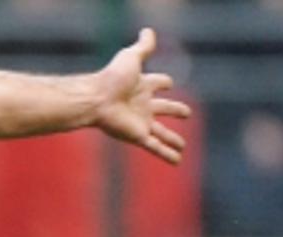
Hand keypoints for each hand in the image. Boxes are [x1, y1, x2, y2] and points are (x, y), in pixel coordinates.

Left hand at [95, 28, 191, 164]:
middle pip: (163, 108)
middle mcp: (142, 105)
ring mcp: (141, 122)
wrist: (97, 99)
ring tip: (182, 146)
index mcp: (142, 86)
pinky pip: (156, 147)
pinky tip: (177, 161)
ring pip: (162, 133)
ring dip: (173, 139)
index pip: (158, 83)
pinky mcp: (138, 136)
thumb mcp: (131, 58)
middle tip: (186, 112)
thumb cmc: (112, 78)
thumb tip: (148, 30)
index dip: (164, 82)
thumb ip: (143, 46)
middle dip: (175, 109)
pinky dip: (167, 155)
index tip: (168, 83)